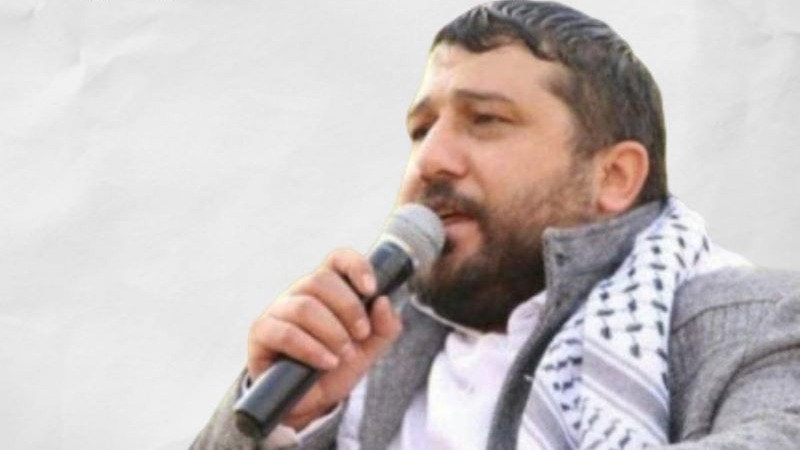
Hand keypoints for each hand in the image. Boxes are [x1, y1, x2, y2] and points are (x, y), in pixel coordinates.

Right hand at [247, 248, 402, 429]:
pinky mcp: (262, 333)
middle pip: (320, 280)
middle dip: (348, 308)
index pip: (338, 259)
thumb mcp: (369, 350)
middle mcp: (301, 293)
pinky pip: (285, 332)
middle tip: (361, 334)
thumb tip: (384, 302)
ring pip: (304, 307)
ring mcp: (278, 310)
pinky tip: (326, 362)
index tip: (372, 289)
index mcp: (328, 289)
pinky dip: (311, 349)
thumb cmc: (337, 366)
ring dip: (332, 332)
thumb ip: (385, 327)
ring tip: (343, 355)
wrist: (311, 403)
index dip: (355, 266)